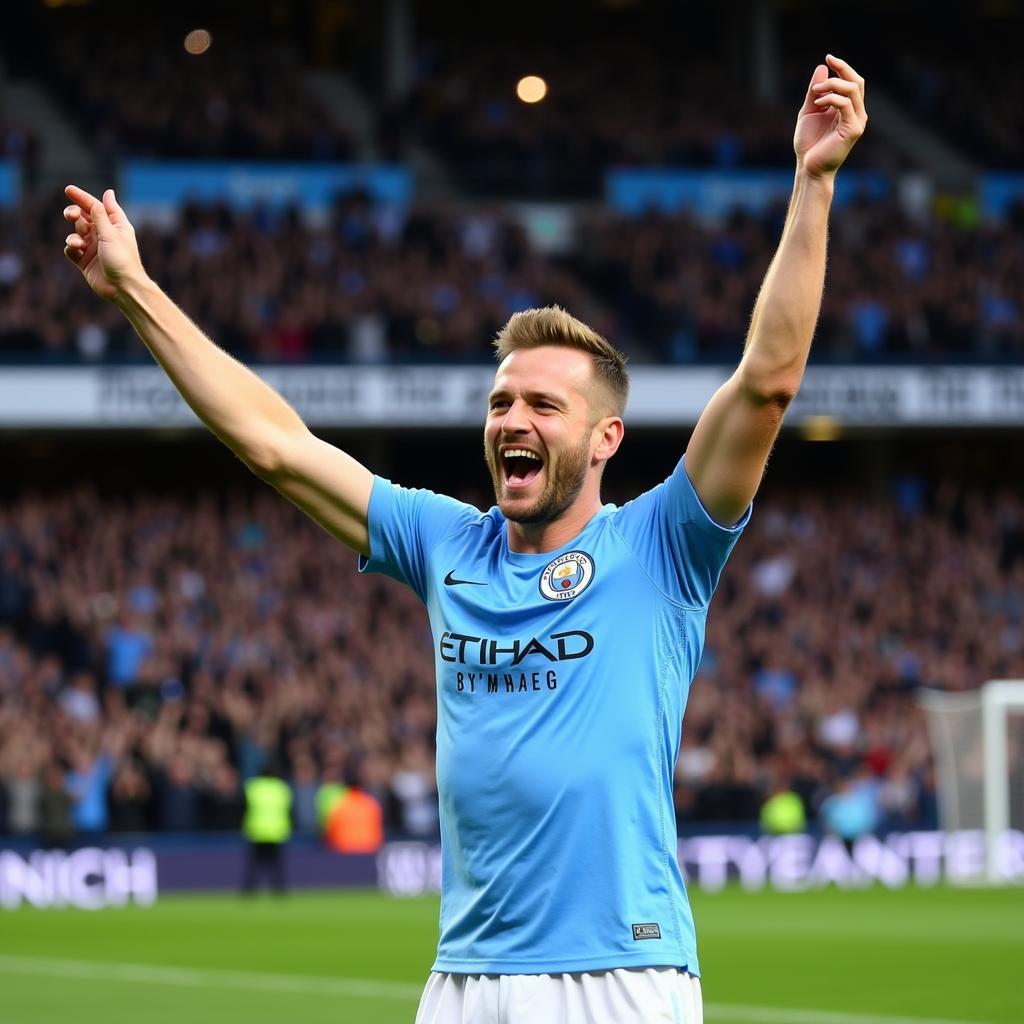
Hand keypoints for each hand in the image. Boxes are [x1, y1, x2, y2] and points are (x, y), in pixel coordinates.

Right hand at [63, 184, 144, 301]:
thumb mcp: (110, 233)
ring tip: (78, 243)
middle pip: (83, 218)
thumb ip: (102, 213)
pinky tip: (75, 250)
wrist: (123, 289)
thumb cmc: (122, 259)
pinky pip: (71, 249)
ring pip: (75, 233)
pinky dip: (71, 247)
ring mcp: (93, 248)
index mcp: (115, 226)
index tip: (68, 189)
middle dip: (74, 214)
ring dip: (73, 235)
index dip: (82, 198)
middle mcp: (104, 235)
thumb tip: (108, 192)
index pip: (96, 207)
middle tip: (71, 215)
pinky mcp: (85, 261)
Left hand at [794, 55, 866, 178]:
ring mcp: (857, 121)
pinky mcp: (853, 129)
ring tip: (815, 92)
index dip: (843, 67)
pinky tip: (818, 103)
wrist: (808, 167)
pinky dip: (831, 99)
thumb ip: (815, 92)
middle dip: (843, 69)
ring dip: (833, 84)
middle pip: (857, 82)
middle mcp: (856, 113)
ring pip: (853, 90)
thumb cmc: (809, 143)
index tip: (829, 57)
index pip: (852, 82)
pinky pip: (846, 104)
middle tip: (828, 61)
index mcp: (848, 109)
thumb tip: (822, 67)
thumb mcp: (809, 111)